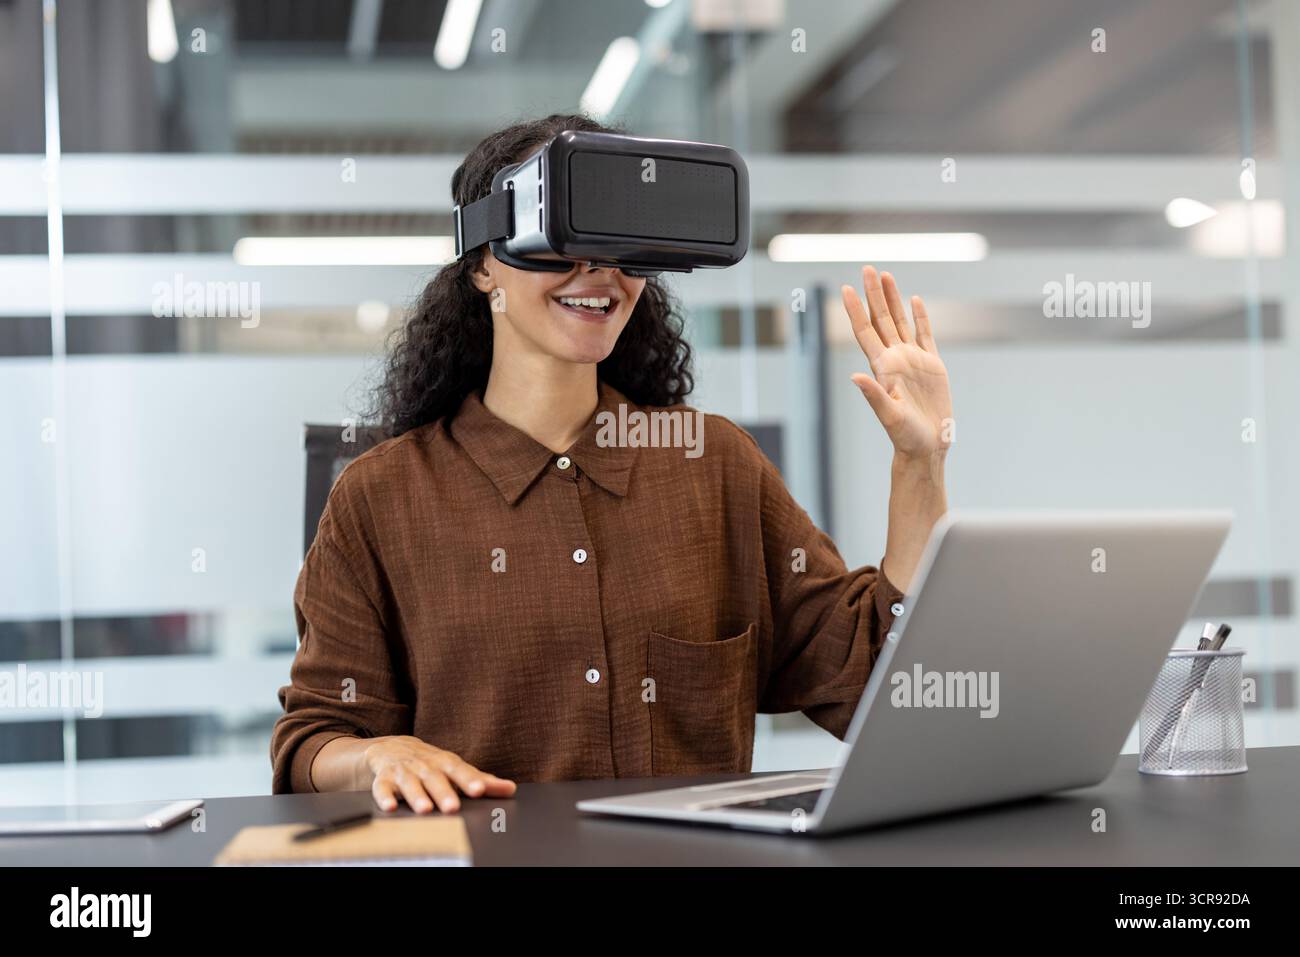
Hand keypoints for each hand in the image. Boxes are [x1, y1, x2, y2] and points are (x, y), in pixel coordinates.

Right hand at [364, 736, 516, 813]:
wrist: (391, 747)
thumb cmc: (430, 763)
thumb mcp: (455, 768)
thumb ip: (481, 780)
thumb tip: (510, 789)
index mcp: (445, 763)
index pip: (460, 770)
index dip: (469, 780)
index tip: (479, 790)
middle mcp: (425, 766)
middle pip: (435, 779)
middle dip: (444, 792)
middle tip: (453, 807)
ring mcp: (404, 771)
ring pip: (410, 784)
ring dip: (417, 796)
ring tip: (425, 809)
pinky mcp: (383, 779)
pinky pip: (381, 788)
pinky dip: (384, 797)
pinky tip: (390, 807)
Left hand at [841, 266, 952, 462]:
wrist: (928, 445)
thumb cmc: (906, 436)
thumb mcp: (890, 417)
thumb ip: (874, 396)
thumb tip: (856, 376)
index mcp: (883, 367)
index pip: (865, 332)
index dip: (855, 310)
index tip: (845, 289)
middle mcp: (895, 359)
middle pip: (880, 319)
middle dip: (874, 294)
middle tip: (867, 268)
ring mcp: (913, 360)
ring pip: (900, 321)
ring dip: (893, 299)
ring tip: (886, 276)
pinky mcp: (932, 365)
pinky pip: (925, 334)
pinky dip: (920, 317)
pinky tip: (915, 301)